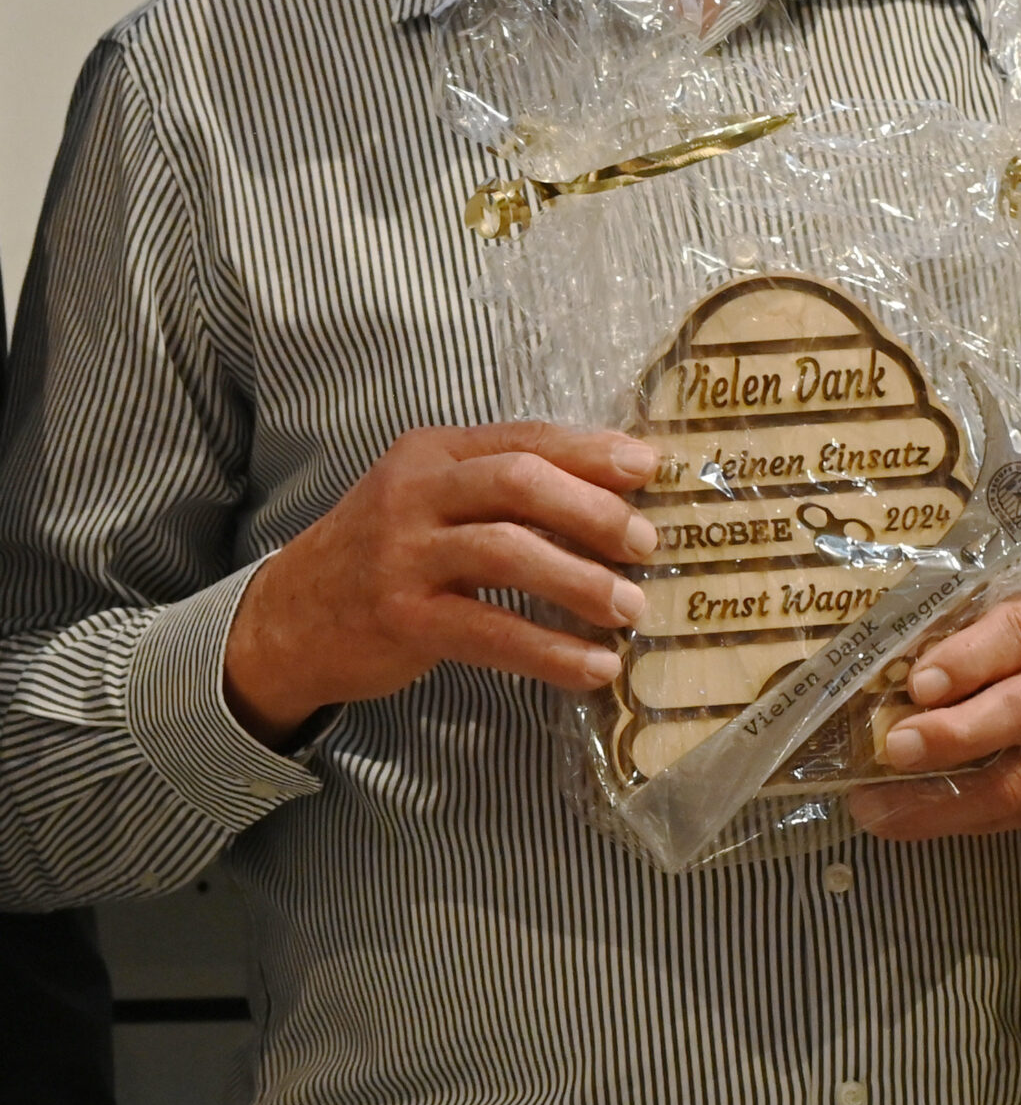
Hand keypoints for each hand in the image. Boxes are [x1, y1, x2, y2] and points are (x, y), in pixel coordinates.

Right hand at [225, 423, 657, 746]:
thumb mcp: (435, 500)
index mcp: (433, 451)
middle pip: (520, 483)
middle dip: (594, 511)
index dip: (593, 451)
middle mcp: (414, 493)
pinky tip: (595, 667)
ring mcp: (403, 556)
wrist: (288, 619)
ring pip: (508, 554)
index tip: (649, 469)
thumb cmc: (388, 554)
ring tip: (631, 608)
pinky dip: (551, 651)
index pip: (526, 438)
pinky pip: (492, 632)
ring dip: (582, 582)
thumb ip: (505, 487)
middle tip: (645, 544)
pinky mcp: (401, 619)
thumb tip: (617, 490)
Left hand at [851, 585, 1020, 838]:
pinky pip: (1004, 818)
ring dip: (940, 798)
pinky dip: (947, 822)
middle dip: (955, 734)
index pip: (1017, 635)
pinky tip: (899, 819)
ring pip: (1012, 783)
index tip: (920, 681)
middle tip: (897, 744)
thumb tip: (886, 655)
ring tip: (877, 802)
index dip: (967, 659)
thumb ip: (976, 629)